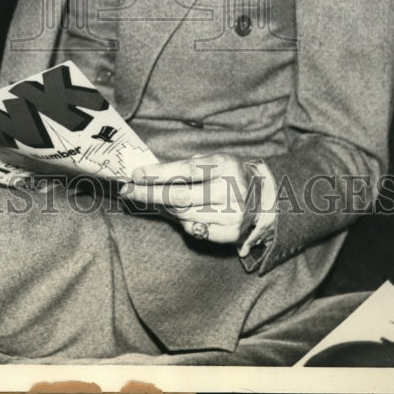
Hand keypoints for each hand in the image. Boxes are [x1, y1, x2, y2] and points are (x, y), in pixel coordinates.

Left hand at [127, 152, 258, 244]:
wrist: (266, 197)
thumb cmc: (231, 174)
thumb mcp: (215, 160)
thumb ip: (187, 166)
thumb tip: (150, 173)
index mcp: (226, 166)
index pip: (186, 170)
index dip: (158, 173)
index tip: (136, 175)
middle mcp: (231, 191)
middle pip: (180, 196)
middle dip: (149, 194)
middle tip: (127, 191)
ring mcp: (233, 215)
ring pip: (184, 214)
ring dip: (160, 208)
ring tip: (145, 199)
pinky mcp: (231, 234)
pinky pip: (195, 230)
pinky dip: (179, 221)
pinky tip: (170, 212)